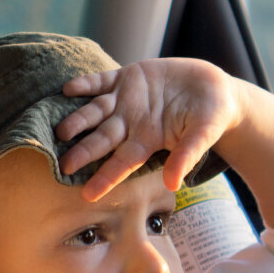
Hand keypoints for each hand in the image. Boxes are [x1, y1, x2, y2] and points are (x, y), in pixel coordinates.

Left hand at [55, 58, 244, 199]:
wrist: (213, 89)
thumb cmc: (210, 118)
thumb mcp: (202, 136)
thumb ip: (186, 156)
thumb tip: (173, 184)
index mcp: (147, 142)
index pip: (122, 164)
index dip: (105, 178)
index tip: (87, 195)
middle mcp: (131, 124)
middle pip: (102, 140)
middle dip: (83, 152)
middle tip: (63, 165)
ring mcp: (126, 101)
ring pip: (95, 112)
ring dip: (78, 120)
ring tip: (61, 130)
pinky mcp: (127, 77)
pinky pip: (101, 81)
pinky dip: (86, 84)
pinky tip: (69, 88)